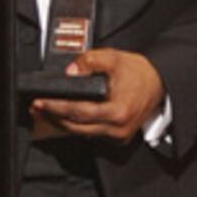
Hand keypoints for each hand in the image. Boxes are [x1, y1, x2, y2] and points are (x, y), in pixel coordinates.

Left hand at [30, 49, 164, 143]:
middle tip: (37, 108)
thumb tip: (70, 71)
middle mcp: (118, 128)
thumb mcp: (114, 58)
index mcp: (117, 111)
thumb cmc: (139, 72)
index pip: (79, 112)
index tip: (41, 102)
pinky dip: (78, 125)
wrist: (160, 83)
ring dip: (63, 122)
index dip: (56, 107)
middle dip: (54, 117)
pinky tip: (65, 116)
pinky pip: (93, 134)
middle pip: (77, 127)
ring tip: (46, 111)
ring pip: (83, 133)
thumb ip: (90, 61)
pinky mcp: (118, 137)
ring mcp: (118, 136)